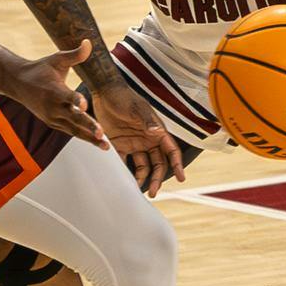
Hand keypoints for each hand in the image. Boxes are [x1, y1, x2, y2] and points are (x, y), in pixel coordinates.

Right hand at [10, 41, 108, 147]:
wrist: (17, 83)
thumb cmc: (40, 69)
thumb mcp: (56, 59)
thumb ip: (75, 54)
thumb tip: (90, 42)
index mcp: (54, 90)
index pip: (66, 96)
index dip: (76, 101)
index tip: (84, 106)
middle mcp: (52, 107)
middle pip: (72, 118)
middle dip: (88, 126)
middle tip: (102, 134)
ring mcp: (52, 117)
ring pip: (73, 130)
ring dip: (90, 138)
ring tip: (106, 146)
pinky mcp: (52, 124)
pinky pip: (70, 131)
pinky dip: (83, 137)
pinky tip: (98, 142)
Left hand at [91, 80, 184, 196]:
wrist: (104, 92)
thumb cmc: (125, 98)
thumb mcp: (137, 109)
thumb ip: (147, 122)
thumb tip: (157, 133)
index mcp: (157, 132)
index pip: (171, 151)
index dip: (177, 165)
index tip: (181, 178)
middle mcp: (148, 140)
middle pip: (158, 164)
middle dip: (156, 178)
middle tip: (152, 192)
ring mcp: (134, 144)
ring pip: (143, 166)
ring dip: (142, 178)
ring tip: (137, 190)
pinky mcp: (120, 145)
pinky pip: (124, 162)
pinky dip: (125, 172)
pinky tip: (124, 182)